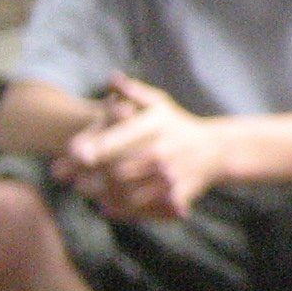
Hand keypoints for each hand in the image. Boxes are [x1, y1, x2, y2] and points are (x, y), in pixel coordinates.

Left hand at [54, 74, 225, 220]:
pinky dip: (124, 212)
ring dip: (104, 197)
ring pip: (128, 195)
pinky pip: (146, 209)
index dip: (93, 147)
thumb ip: (133, 92)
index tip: (74, 153)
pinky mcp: (178, 196)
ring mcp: (171, 176)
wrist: (217, 150)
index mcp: (154, 127)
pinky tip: (108, 208)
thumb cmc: (178, 124)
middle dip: (92, 179)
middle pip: (117, 172)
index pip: (117, 139)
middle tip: (74, 181)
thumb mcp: (159, 104)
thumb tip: (113, 78)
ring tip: (88, 193)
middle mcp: (162, 152)